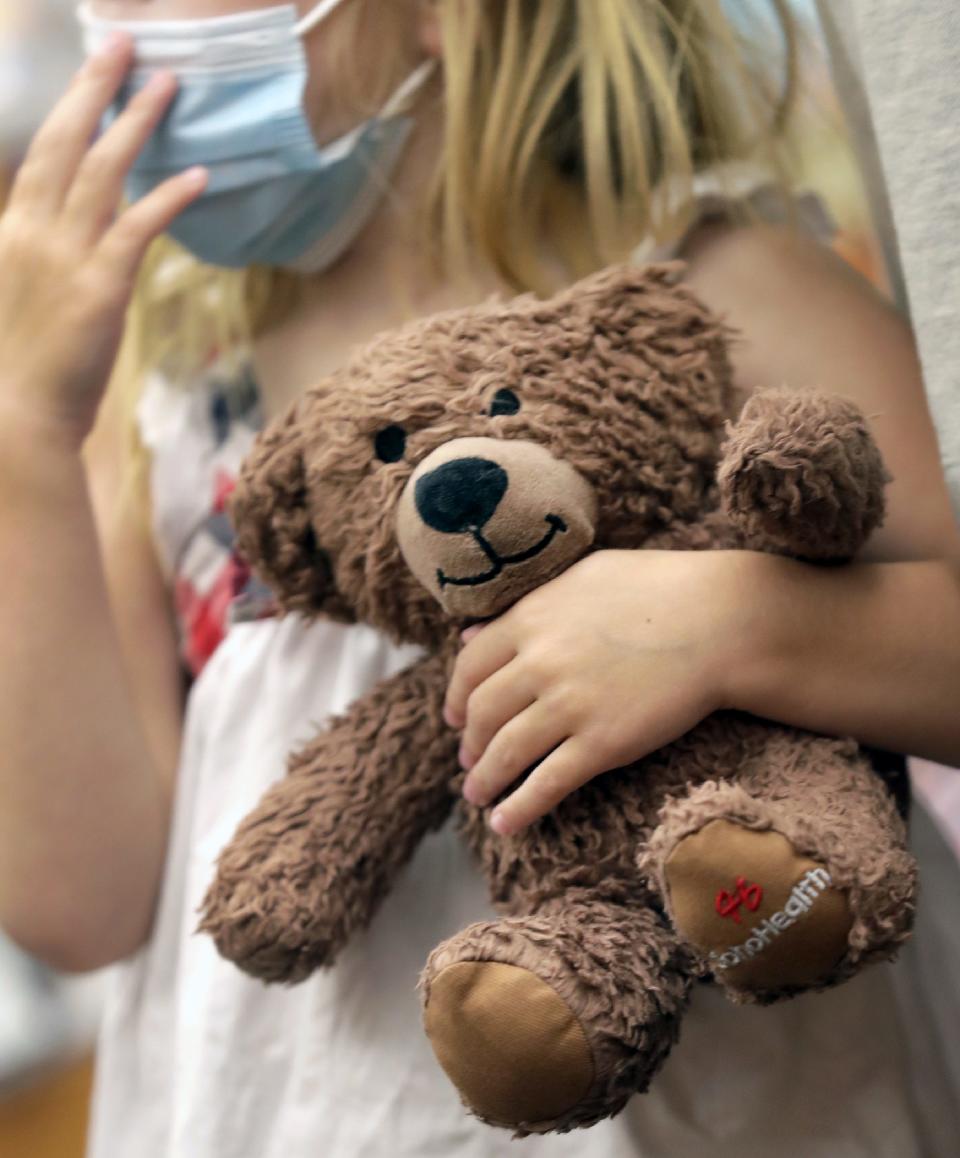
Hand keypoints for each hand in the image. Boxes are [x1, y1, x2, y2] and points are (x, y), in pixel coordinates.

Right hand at [0, 33, 206, 446]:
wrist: (16, 416)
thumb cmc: (20, 364)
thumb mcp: (21, 294)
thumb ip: (43, 254)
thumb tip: (68, 231)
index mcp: (11, 230)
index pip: (40, 157)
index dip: (68, 112)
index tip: (91, 77)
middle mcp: (33, 230)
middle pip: (65, 141)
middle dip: (94, 87)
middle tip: (122, 41)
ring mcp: (65, 255)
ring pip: (102, 171)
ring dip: (135, 122)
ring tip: (165, 84)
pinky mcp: (99, 286)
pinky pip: (136, 227)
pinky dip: (167, 198)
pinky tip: (195, 175)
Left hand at [444, 550, 757, 834]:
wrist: (720, 621)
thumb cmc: (658, 589)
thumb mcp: (581, 579)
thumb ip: (525, 606)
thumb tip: (469, 636)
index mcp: (530, 619)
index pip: (469, 669)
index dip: (455, 699)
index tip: (454, 719)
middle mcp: (539, 663)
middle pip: (481, 715)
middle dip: (469, 745)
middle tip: (468, 762)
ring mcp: (569, 705)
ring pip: (504, 754)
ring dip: (484, 781)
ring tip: (478, 797)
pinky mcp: (602, 744)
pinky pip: (546, 784)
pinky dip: (519, 809)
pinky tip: (506, 825)